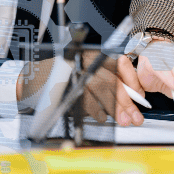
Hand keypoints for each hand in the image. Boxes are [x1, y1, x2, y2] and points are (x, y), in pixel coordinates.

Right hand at [19, 54, 145, 126]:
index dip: (133, 80)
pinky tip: (102, 117)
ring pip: (101, 88)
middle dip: (126, 101)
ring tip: (123, 120)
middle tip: (136, 117)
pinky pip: (84, 98)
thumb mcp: (88, 70)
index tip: (141, 95)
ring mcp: (74, 70)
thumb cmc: (63, 75)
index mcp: (93, 52)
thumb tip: (132, 94)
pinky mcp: (63, 83)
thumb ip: (109, 79)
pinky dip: (95, 110)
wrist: (32, 78)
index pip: (119, 64)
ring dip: (114, 107)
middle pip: (111, 79)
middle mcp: (84, 58)